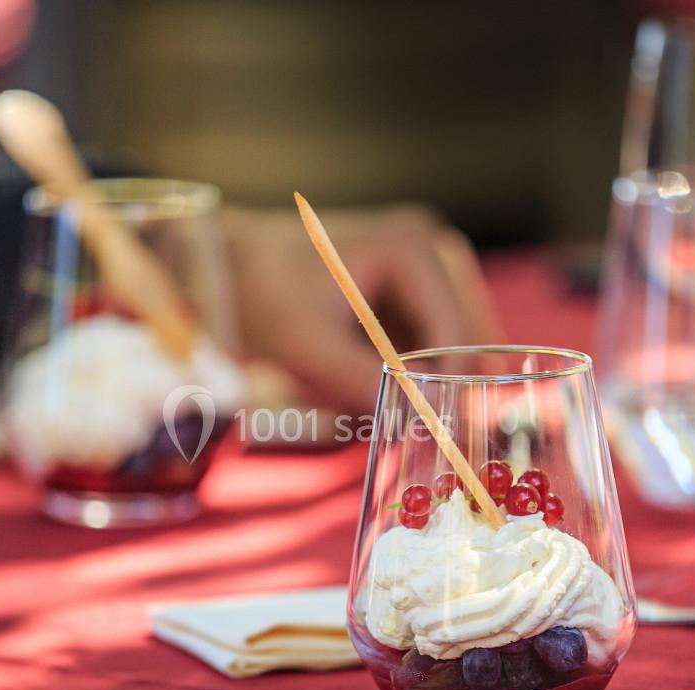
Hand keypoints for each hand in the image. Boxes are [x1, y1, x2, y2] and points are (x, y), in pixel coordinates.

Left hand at [223, 204, 504, 412]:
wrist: (231, 267)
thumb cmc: (262, 293)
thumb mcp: (308, 345)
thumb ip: (362, 381)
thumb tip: (418, 423)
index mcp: (413, 248)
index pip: (456, 333)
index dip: (447, 387)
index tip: (432, 435)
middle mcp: (432, 250)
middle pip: (463, 339)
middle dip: (440, 385)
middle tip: (417, 434)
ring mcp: (425, 268)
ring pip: (450, 346)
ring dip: (425, 380)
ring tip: (387, 408)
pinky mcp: (412, 290)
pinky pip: (429, 344)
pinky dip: (410, 371)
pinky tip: (373, 384)